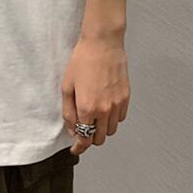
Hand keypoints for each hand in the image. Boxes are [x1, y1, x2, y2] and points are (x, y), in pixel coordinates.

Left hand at [61, 32, 129, 155]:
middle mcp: (104, 110)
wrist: (102, 44)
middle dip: (90, 138)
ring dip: (102, 129)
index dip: (79, 147)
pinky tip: (104, 108)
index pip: (84, 139)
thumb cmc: (82, 61)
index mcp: (87, 108)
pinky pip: (120, 118)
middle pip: (99, 139)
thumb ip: (68, 112)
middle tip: (83, 129)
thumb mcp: (67, 86)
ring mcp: (117, 105)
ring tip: (93, 117)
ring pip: (111, 131)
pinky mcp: (126, 98)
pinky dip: (112, 119)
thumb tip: (72, 130)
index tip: (76, 148)